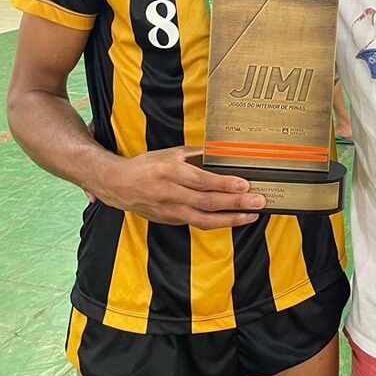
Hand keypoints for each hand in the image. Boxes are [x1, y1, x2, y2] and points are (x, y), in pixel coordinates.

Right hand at [88, 145, 265, 228]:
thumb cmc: (146, 166)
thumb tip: (220, 152)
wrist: (117, 185)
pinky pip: (197, 223)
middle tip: (258, 202)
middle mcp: (171, 193)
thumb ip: (195, 153)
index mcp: (171, 171)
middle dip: (235, 203)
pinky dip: (217, 222)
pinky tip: (233, 219)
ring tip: (251, 215)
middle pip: (207, 202)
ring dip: (230, 219)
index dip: (224, 184)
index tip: (245, 185)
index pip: (202, 180)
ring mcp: (171, 210)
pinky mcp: (171, 220)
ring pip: (204, 219)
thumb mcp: (169, 153)